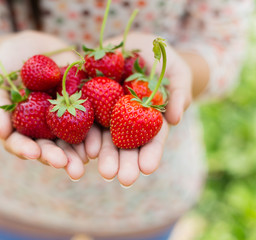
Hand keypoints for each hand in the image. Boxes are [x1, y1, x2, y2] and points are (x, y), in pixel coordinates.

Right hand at [0, 31, 101, 179]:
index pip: (20, 144)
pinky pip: (87, 117)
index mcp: (19, 127)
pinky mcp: (79, 103)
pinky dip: (94, 129)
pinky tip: (99, 139)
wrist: (30, 46)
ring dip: (79, 151)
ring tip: (88, 158)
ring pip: (71, 138)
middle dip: (58, 157)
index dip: (26, 149)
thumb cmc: (2, 65)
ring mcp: (61, 117)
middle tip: (68, 167)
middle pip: (49, 147)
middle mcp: (41, 128)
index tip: (33, 153)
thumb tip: (2, 130)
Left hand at [95, 32, 191, 186]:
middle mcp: (125, 119)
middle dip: (125, 162)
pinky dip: (82, 132)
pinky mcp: (88, 98)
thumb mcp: (176, 72)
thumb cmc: (162, 61)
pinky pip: (82, 116)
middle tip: (123, 179)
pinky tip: (82, 148)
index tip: (147, 169)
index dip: (150, 154)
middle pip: (125, 144)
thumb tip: (176, 119)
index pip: (151, 139)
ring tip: (103, 172)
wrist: (135, 46)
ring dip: (103, 154)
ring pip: (102, 135)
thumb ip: (178, 93)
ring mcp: (105, 110)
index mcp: (148, 118)